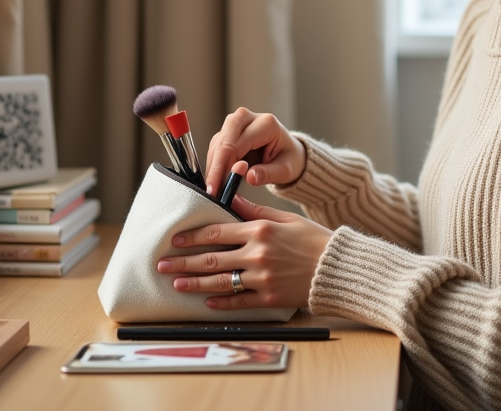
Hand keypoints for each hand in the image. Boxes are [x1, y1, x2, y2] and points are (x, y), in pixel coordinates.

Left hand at [156, 195, 331, 309]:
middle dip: (183, 261)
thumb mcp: (285, 218)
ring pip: (220, 281)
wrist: (338, 268)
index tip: (175, 240)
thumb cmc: (314, 239)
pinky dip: (222, 302)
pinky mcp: (270, 297)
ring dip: (195, 283)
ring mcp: (262, 278)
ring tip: (176, 283)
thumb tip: (230, 198)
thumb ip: (254, 211)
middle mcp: (257, 254)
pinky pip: (239, 301)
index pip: (216, 231)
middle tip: (162, 265)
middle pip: (211, 258)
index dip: (192, 236)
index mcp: (259, 230)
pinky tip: (207, 302)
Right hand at [204, 108, 306, 194]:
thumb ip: (268, 173)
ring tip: (214, 188)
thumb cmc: (288, 159)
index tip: (220, 188)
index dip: (226, 166)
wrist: (287, 152)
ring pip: (217, 142)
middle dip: (215, 165)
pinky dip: (214, 163)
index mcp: (266, 124)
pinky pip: (216, 146)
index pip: (239, 143)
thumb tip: (249, 177)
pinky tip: (216, 180)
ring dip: (213, 166)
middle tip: (212, 189)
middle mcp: (249, 118)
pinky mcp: (228, 131)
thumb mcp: (285, 170)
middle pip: (224, 138)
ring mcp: (237, 122)